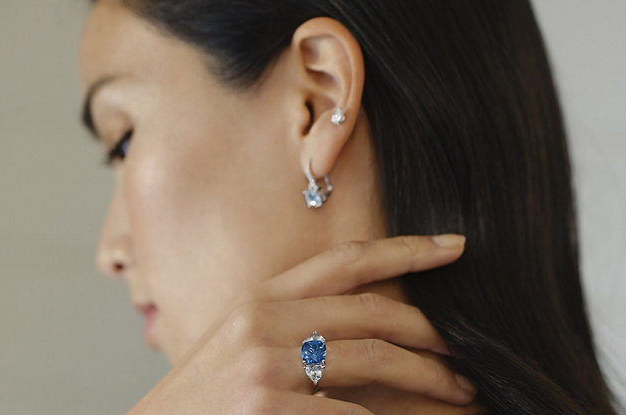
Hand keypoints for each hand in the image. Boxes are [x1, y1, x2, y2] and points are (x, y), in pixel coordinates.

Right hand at [127, 234, 475, 414]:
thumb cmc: (202, 398)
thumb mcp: (241, 345)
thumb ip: (295, 326)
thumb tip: (364, 332)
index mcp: (260, 298)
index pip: (345, 261)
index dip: (404, 249)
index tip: (453, 245)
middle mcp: (262, 321)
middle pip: (371, 311)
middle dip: (430, 331)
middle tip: (464, 348)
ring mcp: (264, 364)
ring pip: (373, 359)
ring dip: (428, 377)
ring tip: (458, 390)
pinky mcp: (267, 407)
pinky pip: (352, 414)